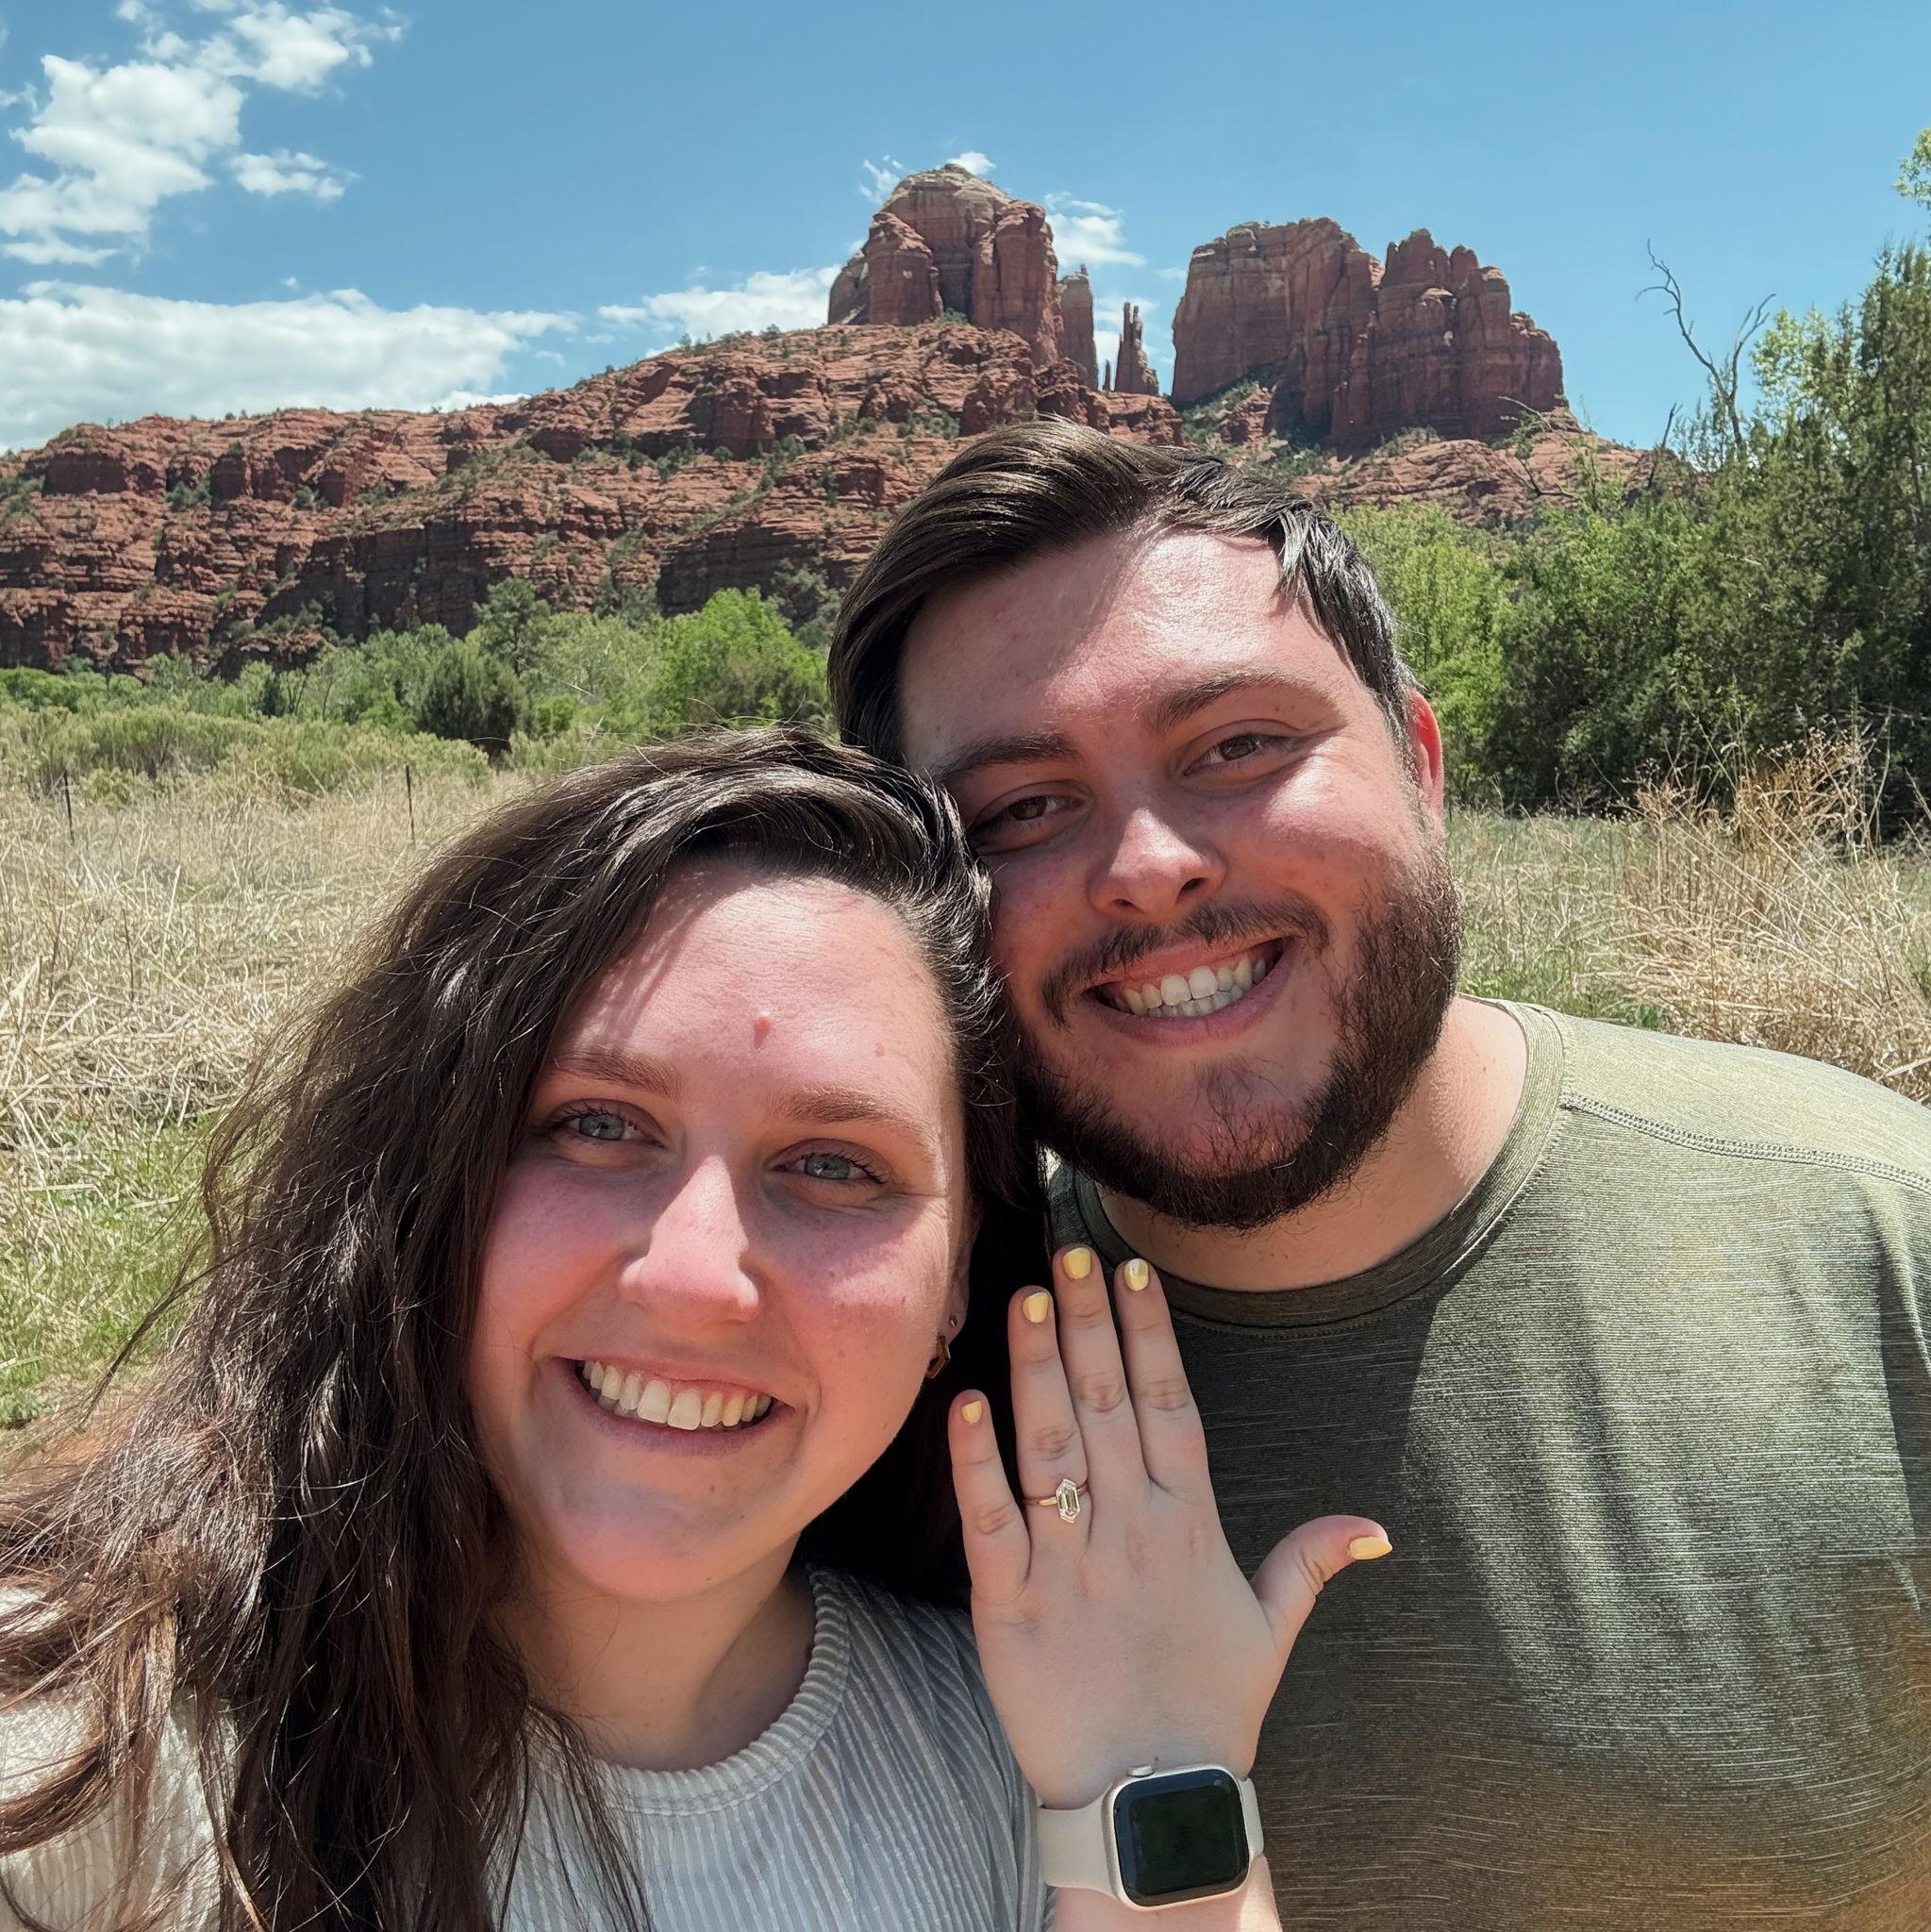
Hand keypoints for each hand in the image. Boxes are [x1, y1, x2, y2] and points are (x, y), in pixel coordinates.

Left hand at [948, 1245, 1390, 1814]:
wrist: (1151, 1802)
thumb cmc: (1207, 1710)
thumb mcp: (1270, 1631)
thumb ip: (1309, 1563)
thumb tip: (1375, 1526)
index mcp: (1190, 1526)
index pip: (1170, 1407)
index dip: (1150, 1337)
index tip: (1132, 1272)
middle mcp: (1130, 1530)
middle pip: (1107, 1405)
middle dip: (1089, 1324)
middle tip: (1070, 1250)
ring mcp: (1069, 1563)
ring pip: (1050, 1445)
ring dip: (1037, 1368)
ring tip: (1027, 1296)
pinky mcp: (1010, 1604)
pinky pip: (991, 1521)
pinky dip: (975, 1463)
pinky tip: (966, 1403)